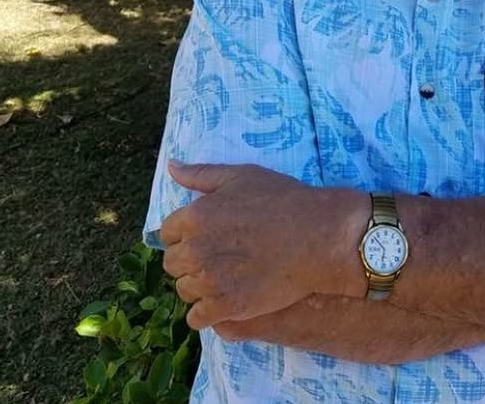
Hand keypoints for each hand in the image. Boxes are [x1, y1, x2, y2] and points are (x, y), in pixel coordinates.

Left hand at [160, 161, 364, 329]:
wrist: (317, 236)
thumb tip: (171, 166)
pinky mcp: (226, 308)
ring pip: (184, 290)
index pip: (167, 232)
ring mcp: (210, 281)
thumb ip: (201, 174)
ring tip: (226, 276)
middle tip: (219, 255)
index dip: (186, 233)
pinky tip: (225, 299)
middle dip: (190, 259)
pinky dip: (207, 311)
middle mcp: (196, 250)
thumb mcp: (241, 176)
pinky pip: (197, 318)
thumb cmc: (282, 200)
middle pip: (172, 263)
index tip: (208, 234)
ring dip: (199, 285)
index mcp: (195, 216)